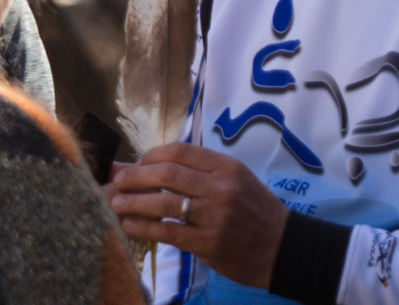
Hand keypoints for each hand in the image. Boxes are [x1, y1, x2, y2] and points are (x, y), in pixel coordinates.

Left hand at [109, 142, 288, 289]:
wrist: (283, 247)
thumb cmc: (255, 209)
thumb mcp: (235, 179)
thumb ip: (200, 171)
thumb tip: (153, 164)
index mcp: (226, 167)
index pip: (180, 151)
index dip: (151, 155)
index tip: (138, 162)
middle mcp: (220, 188)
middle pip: (167, 174)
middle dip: (136, 175)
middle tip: (118, 180)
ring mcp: (214, 217)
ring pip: (164, 204)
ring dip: (133, 201)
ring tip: (115, 202)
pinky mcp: (208, 244)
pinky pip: (168, 233)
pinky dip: (143, 227)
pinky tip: (128, 225)